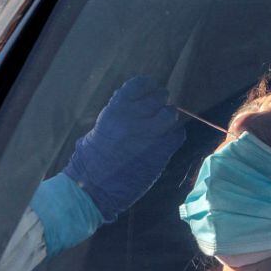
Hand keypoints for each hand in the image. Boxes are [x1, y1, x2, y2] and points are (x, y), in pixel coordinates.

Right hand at [63, 76, 185, 220]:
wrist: (92, 186)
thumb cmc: (92, 157)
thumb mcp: (102, 125)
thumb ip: (121, 111)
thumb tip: (141, 101)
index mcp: (116, 109)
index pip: (139, 84)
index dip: (148, 86)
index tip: (150, 89)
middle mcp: (134, 118)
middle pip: (159, 97)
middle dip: (160, 102)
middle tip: (157, 110)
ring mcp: (150, 135)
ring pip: (171, 114)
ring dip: (169, 118)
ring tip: (163, 126)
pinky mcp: (161, 152)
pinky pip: (177, 135)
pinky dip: (174, 136)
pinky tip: (165, 142)